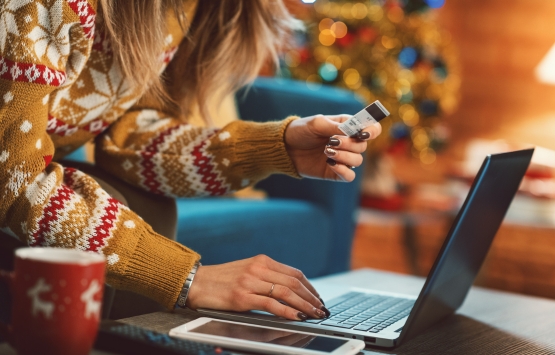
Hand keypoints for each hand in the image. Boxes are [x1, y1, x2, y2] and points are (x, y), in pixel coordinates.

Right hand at [186, 255, 329, 320]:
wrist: (196, 282)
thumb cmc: (221, 280)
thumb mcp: (247, 271)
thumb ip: (266, 276)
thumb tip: (290, 290)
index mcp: (262, 260)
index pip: (294, 273)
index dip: (310, 287)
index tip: (318, 298)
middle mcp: (258, 268)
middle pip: (294, 283)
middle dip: (311, 298)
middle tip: (321, 309)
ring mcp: (250, 282)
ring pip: (286, 293)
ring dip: (304, 305)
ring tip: (314, 314)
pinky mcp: (242, 297)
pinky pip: (271, 305)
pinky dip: (287, 311)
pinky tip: (297, 317)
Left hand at [284, 114, 381, 181]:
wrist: (285, 148)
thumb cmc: (301, 131)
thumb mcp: (316, 123)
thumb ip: (334, 126)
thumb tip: (350, 131)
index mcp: (347, 127)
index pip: (371, 129)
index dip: (372, 130)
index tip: (362, 133)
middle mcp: (348, 143)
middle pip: (363, 146)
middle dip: (349, 144)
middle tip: (331, 141)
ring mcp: (343, 158)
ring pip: (358, 161)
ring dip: (344, 156)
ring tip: (326, 151)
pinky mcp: (335, 172)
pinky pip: (350, 176)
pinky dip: (343, 171)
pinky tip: (331, 164)